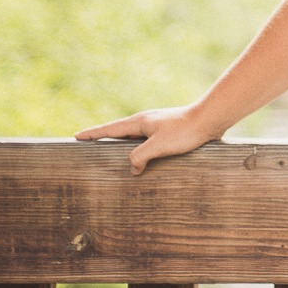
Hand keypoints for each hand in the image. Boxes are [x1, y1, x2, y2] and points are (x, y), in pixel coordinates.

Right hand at [75, 105, 219, 175]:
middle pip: (120, 132)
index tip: (76, 136)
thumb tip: (132, 168)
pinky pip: (148, 142)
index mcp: (139, 122)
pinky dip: (140, 150)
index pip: (109, 129)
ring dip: (123, 146)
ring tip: (113, 156)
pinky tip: (144, 159)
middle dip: (105, 139)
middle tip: (90, 146)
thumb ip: (139, 157)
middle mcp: (146, 122)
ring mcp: (158, 126)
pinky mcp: (170, 132)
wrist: (211, 119)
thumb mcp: (157, 146)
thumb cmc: (185, 131)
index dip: (92, 134)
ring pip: (135, 138)